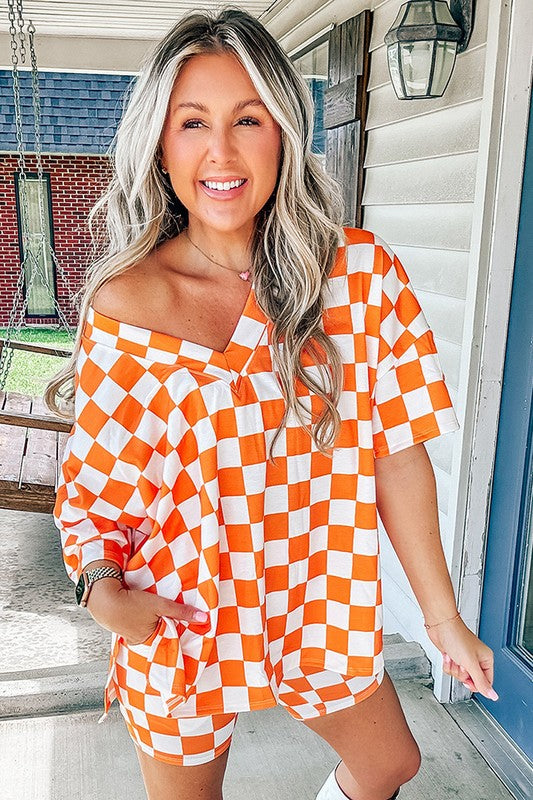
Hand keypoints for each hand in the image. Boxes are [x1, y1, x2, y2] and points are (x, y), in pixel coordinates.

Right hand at [86, 578, 208, 645]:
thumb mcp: (160, 605)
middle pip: (159, 635)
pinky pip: (139, 623)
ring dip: (154, 622)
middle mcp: (140, 641)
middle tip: (177, 623)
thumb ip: (181, 612)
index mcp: (149, 640)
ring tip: (160, 616)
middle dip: (167, 629)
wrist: (103, 599)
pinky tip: (144, 612)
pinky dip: (144, 619)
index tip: (190, 634)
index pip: (170, 640)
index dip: (179, 634)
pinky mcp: (123, 623)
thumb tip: (205, 618)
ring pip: (149, 629)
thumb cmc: (131, 604)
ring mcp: (130, 634)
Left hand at [425, 615, 497, 700]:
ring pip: (459, 676)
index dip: (476, 685)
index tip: (468, 681)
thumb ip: (481, 681)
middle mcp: (476, 659)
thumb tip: (493, 695)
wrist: (440, 626)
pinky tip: (448, 655)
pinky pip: (451, 670)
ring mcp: (463, 658)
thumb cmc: (456, 636)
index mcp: (486, 659)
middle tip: (461, 664)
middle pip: (471, 680)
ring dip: (454, 669)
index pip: (486, 682)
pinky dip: (447, 665)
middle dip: (463, 674)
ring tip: (454, 658)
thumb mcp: (470, 663)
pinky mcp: (453, 657)